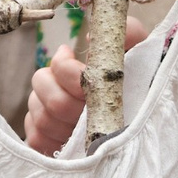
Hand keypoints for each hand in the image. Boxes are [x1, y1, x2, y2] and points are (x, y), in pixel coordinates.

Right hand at [23, 17, 150, 154]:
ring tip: (88, 130)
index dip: (75, 77)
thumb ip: (129, 32)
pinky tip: (75, 144)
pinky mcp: (40, 139)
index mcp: (69, 66)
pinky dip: (55, 143)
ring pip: (41, 118)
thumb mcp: (141, 54)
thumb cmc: (139, 83)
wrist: (140, 119)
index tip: (94, 88)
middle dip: (72, 106)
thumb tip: (89, 39)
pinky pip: (36, 141)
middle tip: (93, 113)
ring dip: (66, 126)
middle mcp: (50, 86)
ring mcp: (42, 113)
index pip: (58, 66)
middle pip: (45, 94)